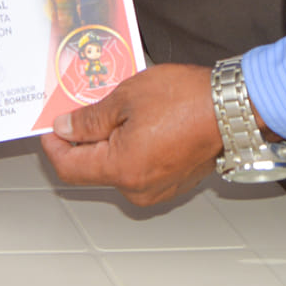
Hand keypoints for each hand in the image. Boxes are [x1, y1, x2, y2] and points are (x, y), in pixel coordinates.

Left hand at [42, 64, 219, 206]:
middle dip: (81, 140)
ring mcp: (157, 188)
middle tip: (81, 110)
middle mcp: (139, 188)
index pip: (69, 167)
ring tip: (115, 110)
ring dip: (107, 143)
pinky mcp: (171, 182)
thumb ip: (89, 118)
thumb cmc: (188, 100)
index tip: (51, 126)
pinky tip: (136, 122)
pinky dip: (128, 148)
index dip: (54, 145)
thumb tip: (66, 128)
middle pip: (91, 169)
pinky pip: (137, 169)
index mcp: (123, 169)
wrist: (233, 108)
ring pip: (115, 168)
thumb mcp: (126, 97)